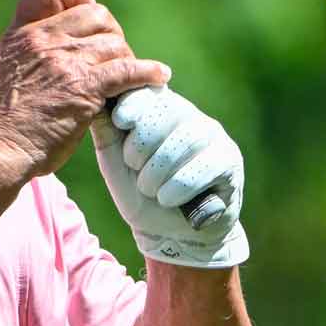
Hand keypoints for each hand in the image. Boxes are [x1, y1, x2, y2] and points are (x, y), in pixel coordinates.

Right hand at [0, 0, 169, 181]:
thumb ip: (36, 49)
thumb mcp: (11, 69)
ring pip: (115, 43)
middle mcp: (42, 40)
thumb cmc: (9, 120)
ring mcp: (64, 61)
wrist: (1, 150)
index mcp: (22, 33)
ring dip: (127, 59)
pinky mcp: (85, 86)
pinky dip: (148, 73)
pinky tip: (157, 77)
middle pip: (96, 14)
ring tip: (125, 78)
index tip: (87, 13)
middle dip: (111, 33)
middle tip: (111, 57)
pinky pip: (129, 69)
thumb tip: (75, 40)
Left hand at [92, 85, 249, 267]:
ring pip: (183, 142)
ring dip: (157, 173)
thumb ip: (107, 133)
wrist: (170, 233)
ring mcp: (213, 136)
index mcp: (161, 111)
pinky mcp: (229, 160)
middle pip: (165, 113)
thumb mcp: (116, 164)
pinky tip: (170, 199)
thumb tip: (97, 102)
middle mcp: (190, 117)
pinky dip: (177, 189)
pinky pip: (201, 168)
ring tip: (151, 190)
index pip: (150, 93)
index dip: (135, 103)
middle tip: (135, 168)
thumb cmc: (142, 193)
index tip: (121, 120)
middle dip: (140, 146)